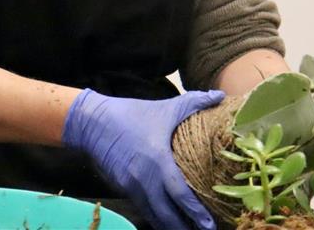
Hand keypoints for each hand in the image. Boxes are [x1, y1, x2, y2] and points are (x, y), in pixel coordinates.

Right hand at [62, 89, 224, 229]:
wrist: (93, 121)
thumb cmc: (133, 114)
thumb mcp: (165, 107)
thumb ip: (194, 102)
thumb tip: (220, 95)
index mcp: (158, 161)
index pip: (180, 195)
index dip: (196, 212)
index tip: (210, 225)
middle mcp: (145, 179)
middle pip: (167, 214)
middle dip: (185, 227)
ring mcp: (131, 185)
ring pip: (154, 215)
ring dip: (170, 226)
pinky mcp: (122, 187)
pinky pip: (142, 208)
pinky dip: (155, 217)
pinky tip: (165, 222)